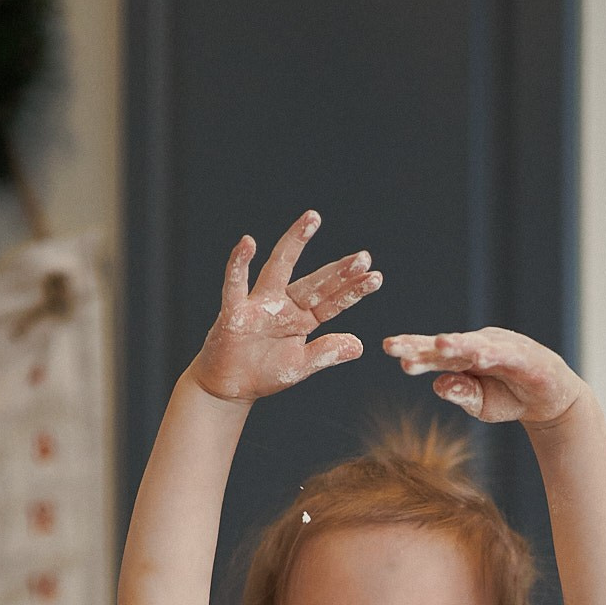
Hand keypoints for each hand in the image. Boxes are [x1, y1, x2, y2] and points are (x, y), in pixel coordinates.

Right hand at [191, 211, 381, 402]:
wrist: (230, 386)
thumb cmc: (264, 373)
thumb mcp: (300, 367)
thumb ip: (325, 353)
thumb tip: (359, 345)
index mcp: (303, 319)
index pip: (332, 302)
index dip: (353, 290)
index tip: (376, 277)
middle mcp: (285, 305)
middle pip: (314, 283)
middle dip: (337, 271)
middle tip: (364, 256)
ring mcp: (260, 304)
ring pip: (279, 267)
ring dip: (295, 242)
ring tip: (313, 218)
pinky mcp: (235, 310)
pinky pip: (235, 284)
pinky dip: (239, 264)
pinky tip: (248, 243)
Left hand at [382, 326, 584, 428]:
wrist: (551, 401)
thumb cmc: (511, 397)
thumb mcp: (480, 404)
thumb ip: (460, 393)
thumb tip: (436, 385)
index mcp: (463, 358)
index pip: (433, 353)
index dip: (412, 349)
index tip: (387, 348)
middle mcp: (480, 346)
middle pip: (449, 345)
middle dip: (424, 345)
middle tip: (397, 346)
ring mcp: (504, 348)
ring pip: (477, 345)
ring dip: (459, 344)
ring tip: (440, 346)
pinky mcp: (528, 357)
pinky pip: (509, 355)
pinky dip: (495, 354)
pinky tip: (480, 356)